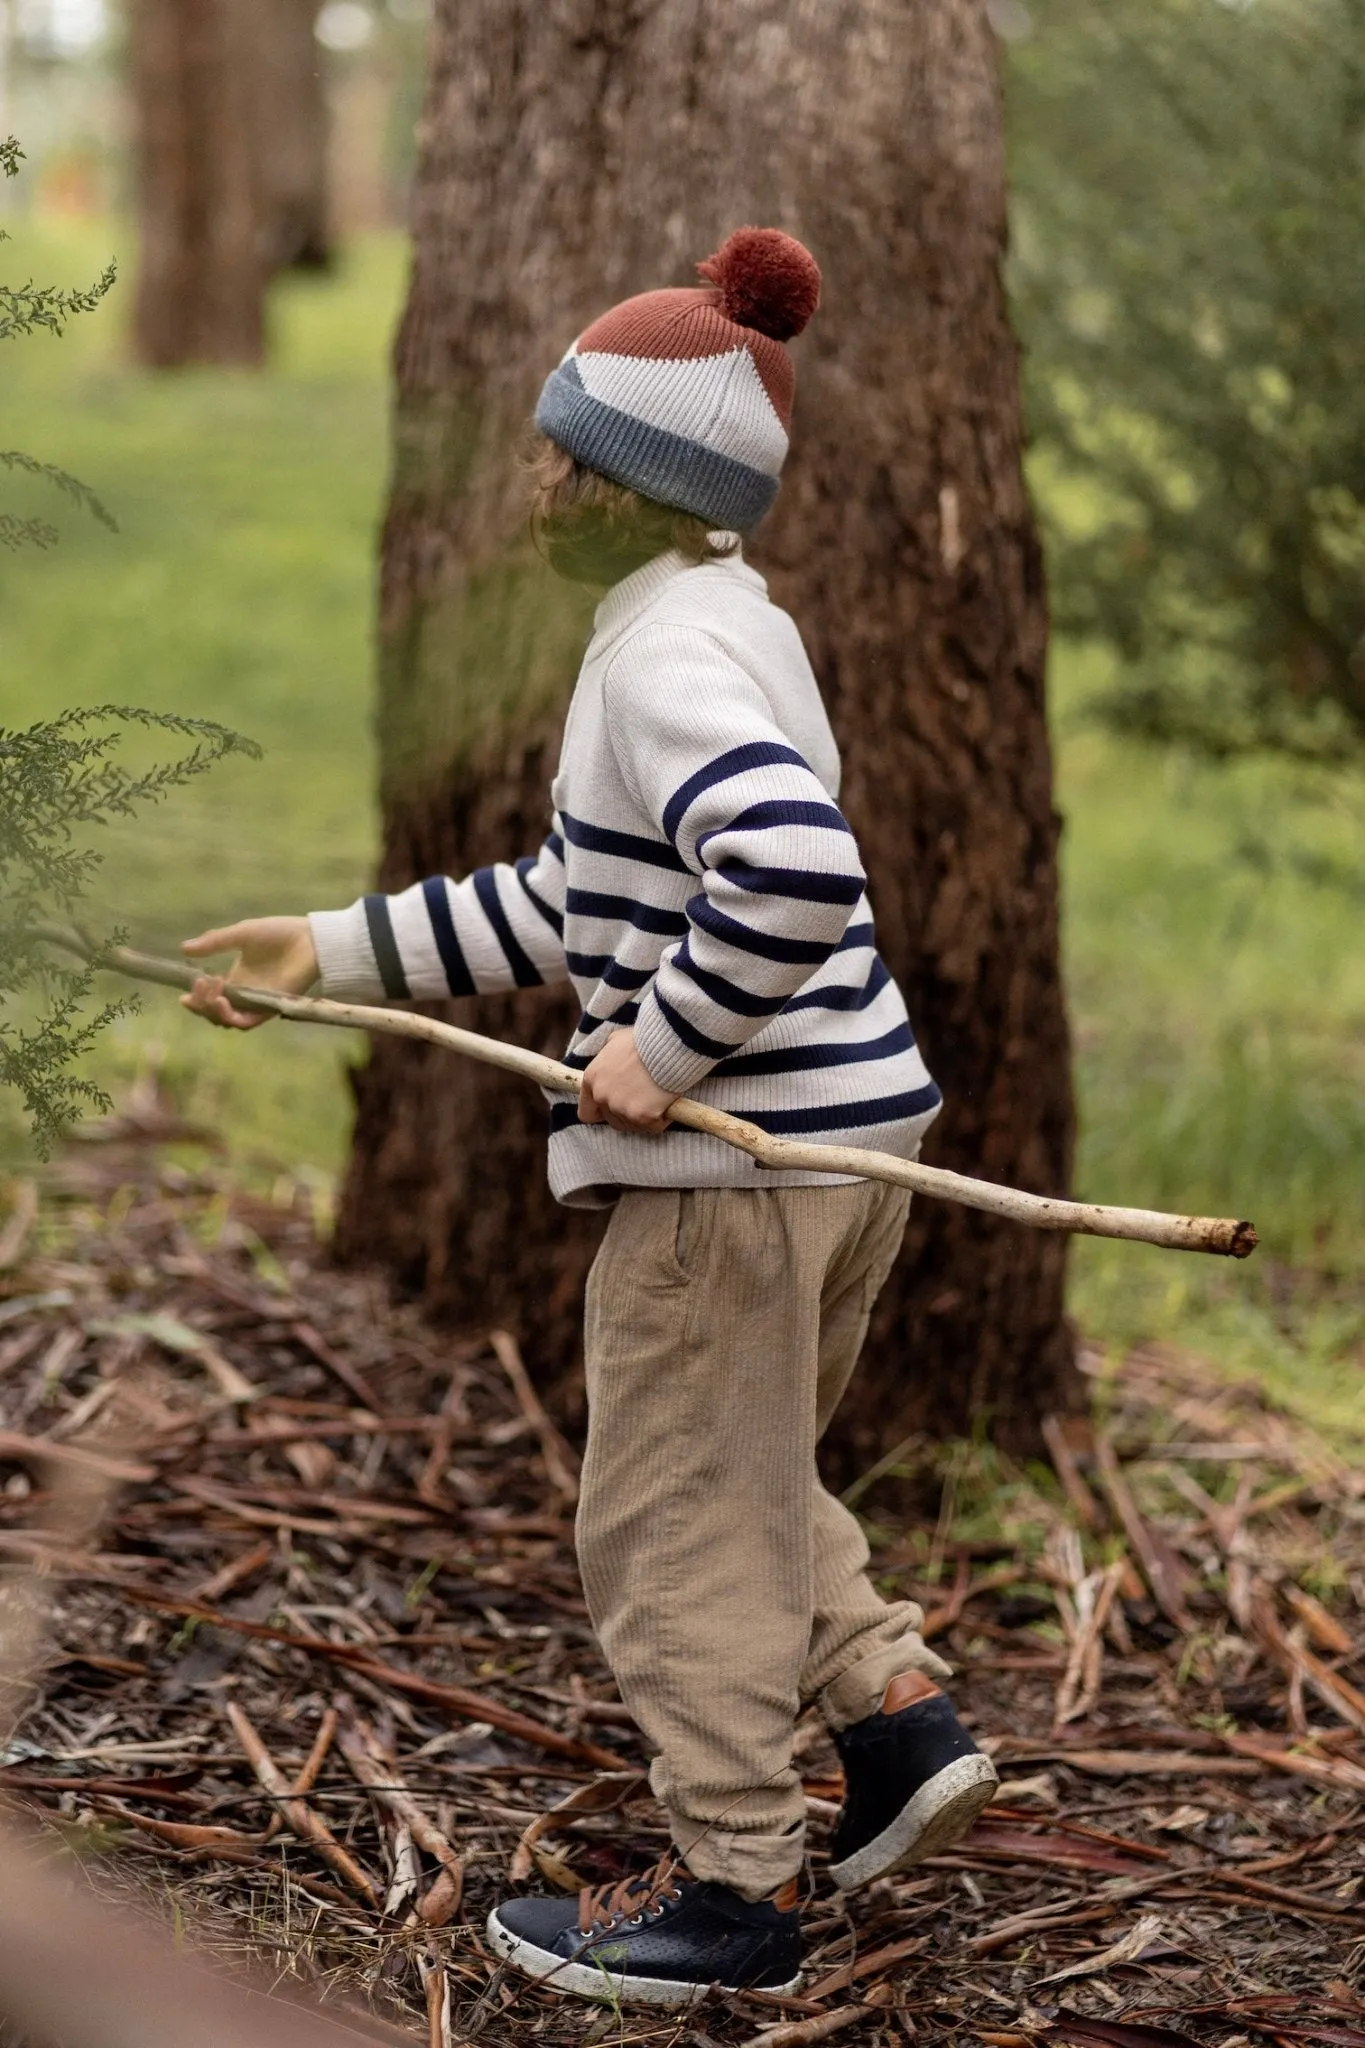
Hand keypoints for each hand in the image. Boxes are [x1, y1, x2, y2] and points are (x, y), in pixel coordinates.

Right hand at [179, 917, 318, 1030]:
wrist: (309, 938)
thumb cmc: (279, 933)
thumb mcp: (241, 934)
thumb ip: (214, 942)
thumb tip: (184, 948)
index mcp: (236, 981)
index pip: (210, 1000)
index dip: (195, 1001)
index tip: (184, 993)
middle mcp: (244, 996)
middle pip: (214, 1014)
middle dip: (201, 1004)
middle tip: (200, 984)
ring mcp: (257, 1004)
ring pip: (227, 1022)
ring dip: (213, 1011)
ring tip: (213, 992)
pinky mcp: (270, 1009)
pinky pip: (247, 1023)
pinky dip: (231, 1016)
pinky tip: (223, 999)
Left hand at [578, 1027, 678, 1134]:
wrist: (666, 1044)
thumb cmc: (643, 1040)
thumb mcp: (615, 1040)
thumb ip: (608, 1056)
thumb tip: (612, 1059)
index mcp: (591, 1080)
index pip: (587, 1112)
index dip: (602, 1112)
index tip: (616, 1106)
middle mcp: (602, 1096)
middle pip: (612, 1120)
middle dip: (628, 1113)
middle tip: (645, 1098)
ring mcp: (621, 1108)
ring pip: (634, 1125)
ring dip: (646, 1116)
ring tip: (659, 1097)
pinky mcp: (642, 1117)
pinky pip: (654, 1126)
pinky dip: (663, 1118)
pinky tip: (669, 1102)